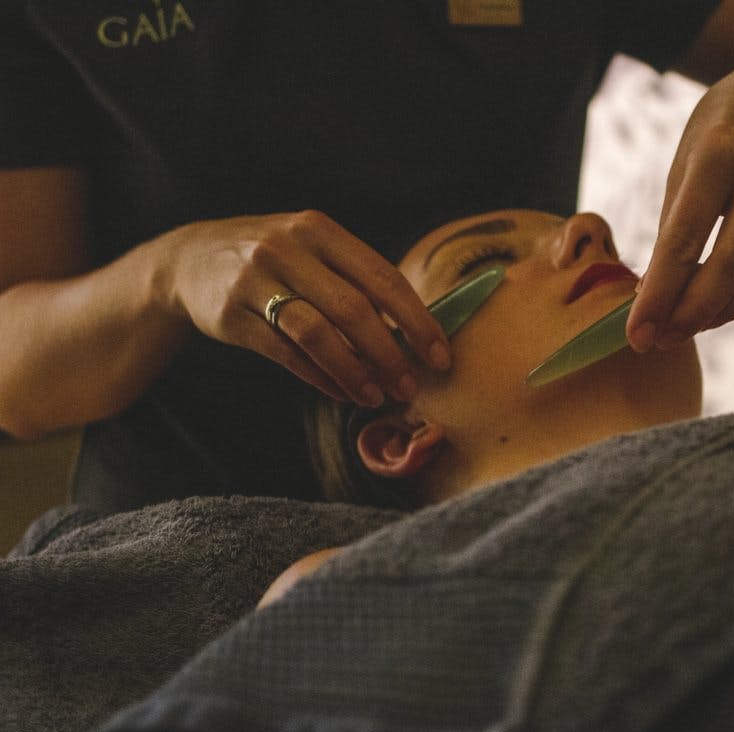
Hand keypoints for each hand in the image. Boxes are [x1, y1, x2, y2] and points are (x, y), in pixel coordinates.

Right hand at [162, 211, 449, 405]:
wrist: (190, 259)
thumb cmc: (275, 260)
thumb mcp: (313, 249)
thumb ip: (358, 280)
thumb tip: (417, 331)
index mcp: (319, 230)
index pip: (382, 278)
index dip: (417, 321)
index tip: (440, 357)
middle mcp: (287, 249)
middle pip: (353, 309)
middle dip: (389, 354)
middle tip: (410, 386)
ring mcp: (255, 281)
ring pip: (317, 334)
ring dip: (354, 371)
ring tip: (377, 396)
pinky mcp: (230, 315)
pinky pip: (286, 354)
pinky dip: (321, 377)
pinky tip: (344, 392)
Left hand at [628, 57, 733, 350]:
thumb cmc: (725, 132)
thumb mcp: (687, 159)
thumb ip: (674, 225)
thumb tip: (654, 297)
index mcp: (720, 151)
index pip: (684, 239)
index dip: (661, 293)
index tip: (639, 333)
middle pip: (732, 262)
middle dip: (694, 312)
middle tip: (666, 339)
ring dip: (733, 311)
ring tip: (699, 325)